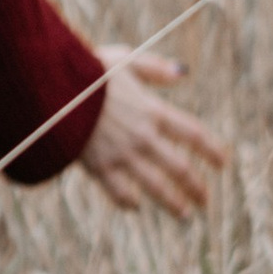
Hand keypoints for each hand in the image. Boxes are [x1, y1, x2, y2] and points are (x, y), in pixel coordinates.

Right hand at [79, 49, 227, 218]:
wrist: (50, 88)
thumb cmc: (86, 69)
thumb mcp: (125, 59)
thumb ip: (155, 68)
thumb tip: (183, 73)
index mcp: (152, 110)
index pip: (193, 134)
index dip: (212, 150)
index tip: (222, 163)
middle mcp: (143, 136)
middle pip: (180, 168)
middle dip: (196, 187)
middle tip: (205, 200)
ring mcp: (122, 154)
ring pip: (156, 186)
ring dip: (173, 203)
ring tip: (184, 214)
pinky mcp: (99, 167)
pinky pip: (119, 192)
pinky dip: (129, 201)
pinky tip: (136, 206)